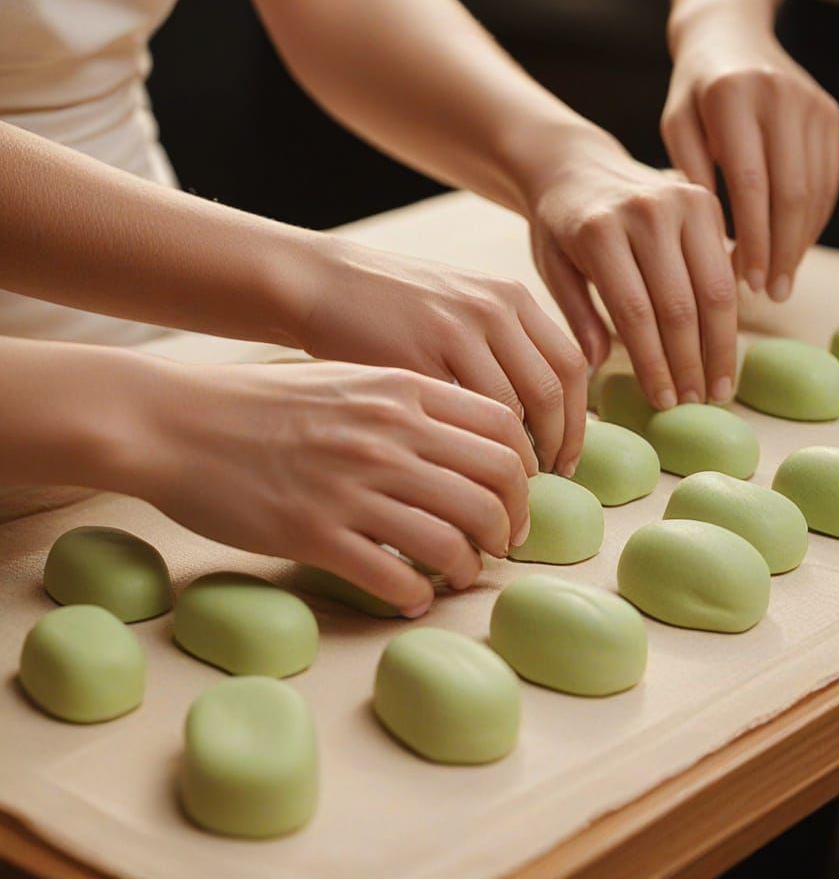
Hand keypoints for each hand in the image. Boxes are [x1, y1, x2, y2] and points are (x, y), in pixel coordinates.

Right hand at [134, 360, 536, 615]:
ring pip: (454, 538)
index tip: (517, 495)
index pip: (502, 429)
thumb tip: (461, 441)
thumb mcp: (347, 379)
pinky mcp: (315, 534)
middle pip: (493, 487)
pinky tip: (412, 597)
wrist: (175, 421)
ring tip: (462, 573)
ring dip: (470, 565)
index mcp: (401, 391)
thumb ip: (407, 402)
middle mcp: (388, 436)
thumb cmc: (261, 401)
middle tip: (504, 543)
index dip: (524, 469)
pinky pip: (395, 577)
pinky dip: (416, 596)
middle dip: (511, 524)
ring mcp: (352, 487)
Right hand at [291, 242, 586, 476]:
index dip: (578, 421)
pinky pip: (460, 420)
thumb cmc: (392, 307)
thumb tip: (546, 410)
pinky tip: (465, 479)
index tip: (568, 459)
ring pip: (511, 413)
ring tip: (507, 490)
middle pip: (551, 392)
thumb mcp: (462, 305)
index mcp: (509, 297)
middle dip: (559, 447)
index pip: (570, 365)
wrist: (320, 284)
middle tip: (546, 486)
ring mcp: (452, 332)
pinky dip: (470, 458)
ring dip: (517, 461)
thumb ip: (505, 344)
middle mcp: (490, 309)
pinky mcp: (411, 360)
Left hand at [526, 151, 737, 406]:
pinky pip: (724, 266)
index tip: (664, 402)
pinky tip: (725, 347)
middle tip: (697, 404)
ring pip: (713, 289)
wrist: (576, 164)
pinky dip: (729, 312)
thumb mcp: (553, 269)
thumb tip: (599, 367)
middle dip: (691, 363)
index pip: (636, 312)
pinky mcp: (705, 199)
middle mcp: (645, 212)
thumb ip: (577, 317)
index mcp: (600, 231)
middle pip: (680, 304)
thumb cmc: (559, 226)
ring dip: (718, 345)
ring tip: (718, 388)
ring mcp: (681, 201)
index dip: (654, 364)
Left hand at [662, 5, 838, 299]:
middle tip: (771, 294)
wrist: (731, 33)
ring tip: (782, 281)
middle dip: (782, 250)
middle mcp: (780, 95)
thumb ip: (689, 176)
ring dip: (801, 242)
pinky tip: (796, 248)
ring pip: (816, 190)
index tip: (747, 282)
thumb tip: (712, 244)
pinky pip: (828, 178)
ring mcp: (812, 104)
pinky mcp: (830, 114)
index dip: (754, 239)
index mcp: (732, 97)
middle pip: (791, 192)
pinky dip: (814, 219)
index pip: (751, 184)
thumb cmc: (691, 93)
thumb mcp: (676, 126)